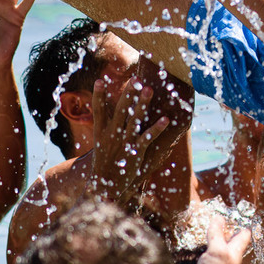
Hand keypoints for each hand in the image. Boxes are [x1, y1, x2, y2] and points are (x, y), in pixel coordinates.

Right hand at [88, 75, 183, 206]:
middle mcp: (112, 135)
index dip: (99, 96)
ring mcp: (124, 143)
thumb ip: (105, 128)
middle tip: (135, 78)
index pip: (98, 110)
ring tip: (149, 89)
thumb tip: (104, 113)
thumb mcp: (100, 144)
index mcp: (101, 132)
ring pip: (135, 119)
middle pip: (120, 110)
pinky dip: (157, 128)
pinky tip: (165, 119)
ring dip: (143, 104)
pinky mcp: (136, 152)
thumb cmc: (104, 163)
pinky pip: (148, 137)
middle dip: (128, 93)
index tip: (100, 80)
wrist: (106, 186)